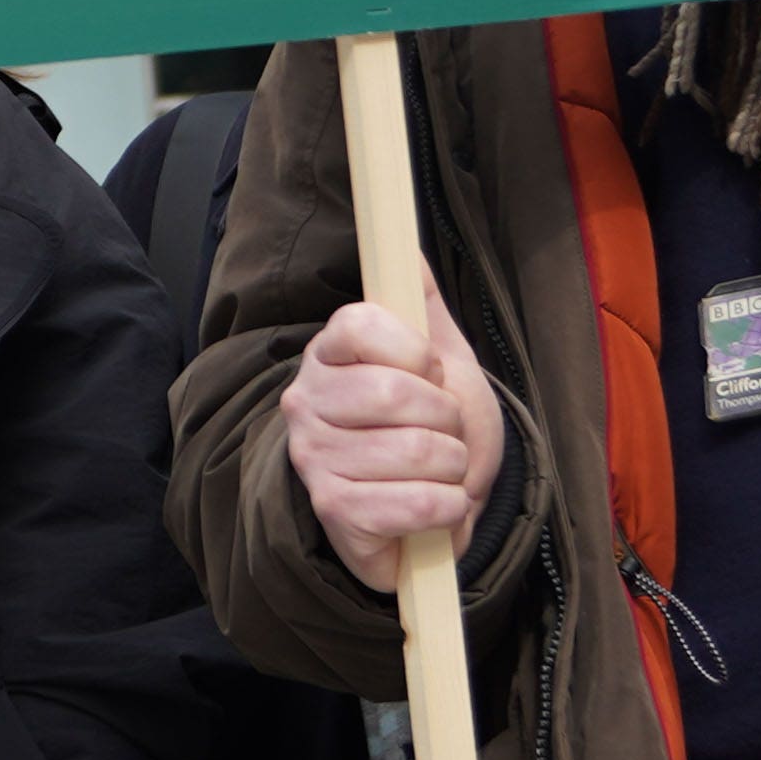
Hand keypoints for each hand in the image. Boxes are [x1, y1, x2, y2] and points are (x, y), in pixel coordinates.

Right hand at [288, 294, 506, 596]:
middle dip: (448, 418)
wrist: (428, 511)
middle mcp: (306, 403)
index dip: (416, 352)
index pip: (362, 324)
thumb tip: (407, 248)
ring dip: (454, 467)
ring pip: (417, 451)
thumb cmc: (428, 429)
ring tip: (438, 472)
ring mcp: (315, 459)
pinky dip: (449, 508)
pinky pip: (419, 503)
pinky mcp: (334, 511)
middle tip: (442, 433)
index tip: (429, 374)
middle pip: (395, 392)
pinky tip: (435, 507)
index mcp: (328, 356)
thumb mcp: (439, 358)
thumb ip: (421, 302)